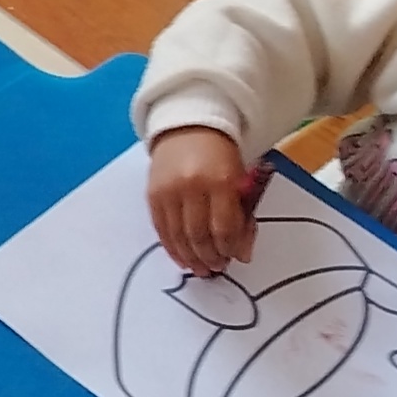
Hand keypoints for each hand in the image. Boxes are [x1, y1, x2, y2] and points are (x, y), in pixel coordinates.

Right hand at [146, 125, 255, 272]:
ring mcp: (168, 191)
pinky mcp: (152, 194)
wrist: (189, 127)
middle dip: (209, 257)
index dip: (229, 249)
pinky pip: (161, 229)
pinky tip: (181, 258)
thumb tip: (243, 254)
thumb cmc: (220, 156)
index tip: (234, 259)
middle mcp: (191, 186)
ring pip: (178, 236)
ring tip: (201, 269)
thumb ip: (244, 217)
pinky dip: (171, 247)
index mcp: (220, 181)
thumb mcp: (240, 181)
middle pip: (199, 235)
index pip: (224, 227)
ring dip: (190, 257)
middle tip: (216, 268)